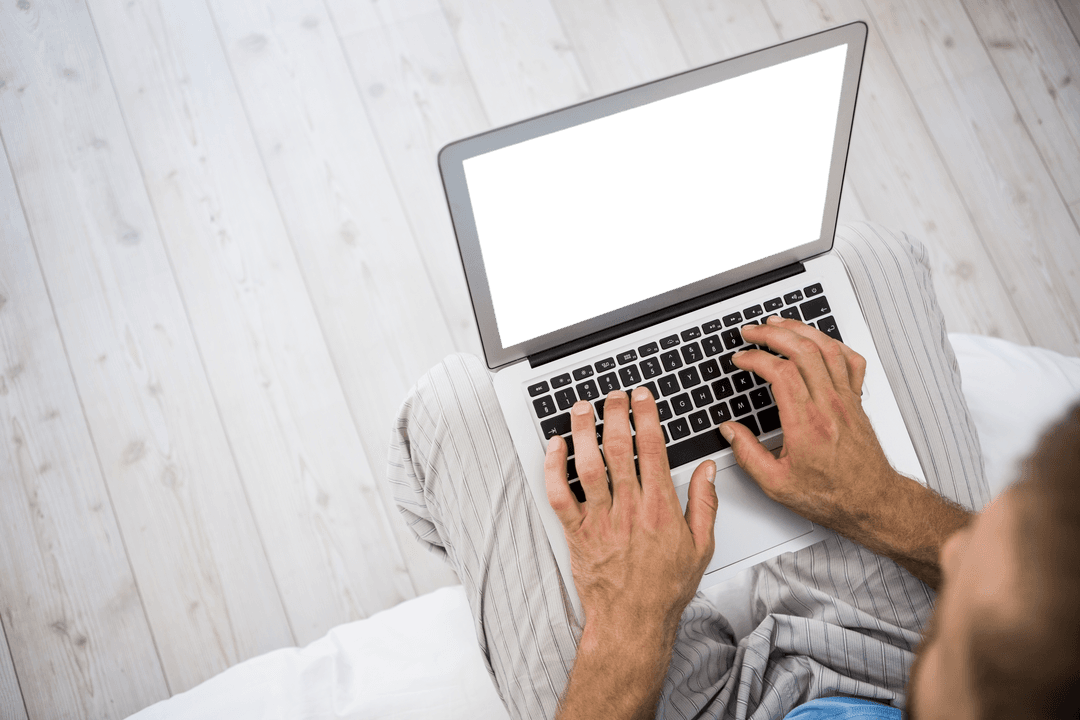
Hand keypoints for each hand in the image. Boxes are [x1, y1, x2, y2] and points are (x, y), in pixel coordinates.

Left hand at [544, 387, 717, 645]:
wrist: (632, 621)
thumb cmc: (665, 587)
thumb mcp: (702, 547)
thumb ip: (706, 504)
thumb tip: (708, 470)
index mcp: (661, 508)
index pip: (653, 449)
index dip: (646, 416)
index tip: (641, 397)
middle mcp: (629, 509)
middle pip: (620, 448)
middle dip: (616, 414)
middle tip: (612, 395)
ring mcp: (600, 520)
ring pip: (588, 465)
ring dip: (584, 432)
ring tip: (583, 408)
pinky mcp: (577, 532)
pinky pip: (560, 494)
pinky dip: (554, 467)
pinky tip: (555, 446)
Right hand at [722, 315, 899, 531]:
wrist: (871, 501)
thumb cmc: (831, 495)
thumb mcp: (776, 484)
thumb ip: (747, 454)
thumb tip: (729, 430)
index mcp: (807, 424)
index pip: (781, 372)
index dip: (756, 358)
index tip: (741, 358)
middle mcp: (829, 405)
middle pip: (802, 350)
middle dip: (772, 333)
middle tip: (752, 331)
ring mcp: (846, 399)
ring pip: (827, 348)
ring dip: (800, 329)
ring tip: (779, 323)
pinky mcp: (856, 400)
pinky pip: (850, 360)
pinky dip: (832, 343)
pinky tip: (819, 341)